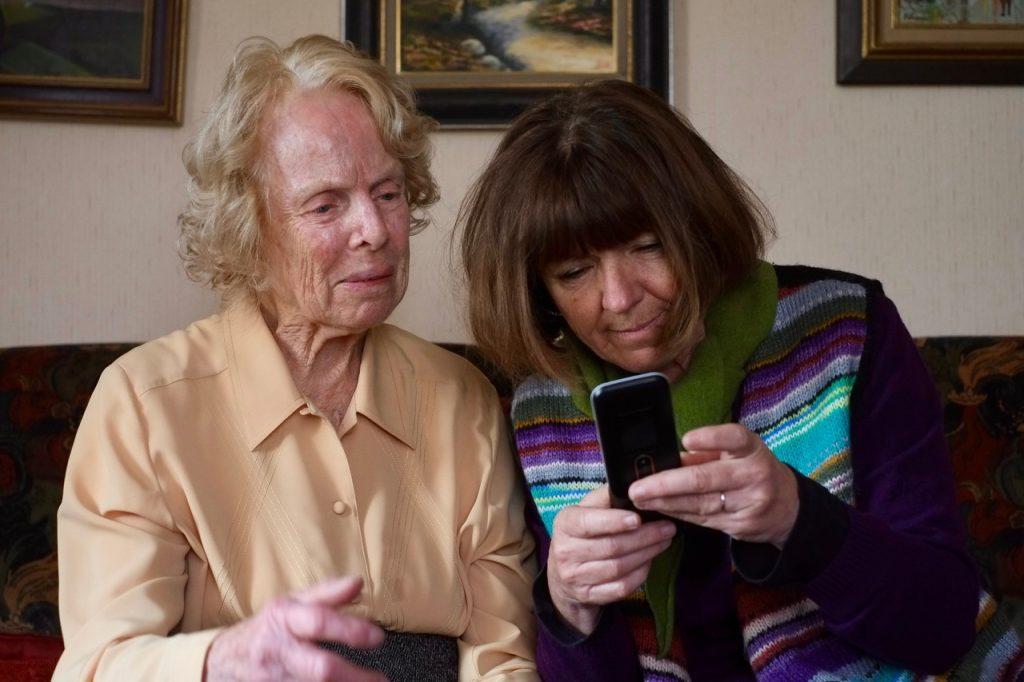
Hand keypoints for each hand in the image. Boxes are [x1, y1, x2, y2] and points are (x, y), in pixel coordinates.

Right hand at [204, 576, 385, 680]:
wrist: (225, 659)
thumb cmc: (268, 626)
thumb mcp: (292, 602)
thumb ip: (327, 593)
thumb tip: (359, 582)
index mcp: (284, 618)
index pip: (318, 621)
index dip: (350, 630)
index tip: (377, 637)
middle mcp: (278, 650)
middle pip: (320, 669)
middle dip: (354, 677)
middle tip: (381, 680)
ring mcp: (274, 679)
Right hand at [547, 485, 676, 634]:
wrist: (563, 573)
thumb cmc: (582, 532)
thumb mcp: (586, 509)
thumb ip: (606, 497)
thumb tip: (634, 484)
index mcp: (565, 524)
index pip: (589, 522)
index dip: (614, 521)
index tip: (638, 518)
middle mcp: (565, 552)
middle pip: (611, 546)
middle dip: (644, 537)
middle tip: (667, 528)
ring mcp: (575, 577)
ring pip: (618, 568)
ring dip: (647, 554)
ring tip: (664, 541)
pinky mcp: (588, 595)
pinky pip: (620, 587)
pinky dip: (639, 574)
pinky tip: (650, 560)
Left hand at [629, 424, 798, 547]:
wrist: (789, 509)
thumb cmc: (752, 472)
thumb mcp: (736, 454)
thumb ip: (704, 454)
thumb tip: (664, 458)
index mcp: (752, 449)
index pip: (734, 438)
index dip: (710, 438)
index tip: (686, 440)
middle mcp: (754, 474)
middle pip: (705, 479)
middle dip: (666, 484)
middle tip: (637, 488)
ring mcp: (750, 503)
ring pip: (699, 503)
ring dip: (665, 502)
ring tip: (640, 500)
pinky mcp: (742, 525)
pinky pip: (703, 520)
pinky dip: (678, 514)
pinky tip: (659, 509)